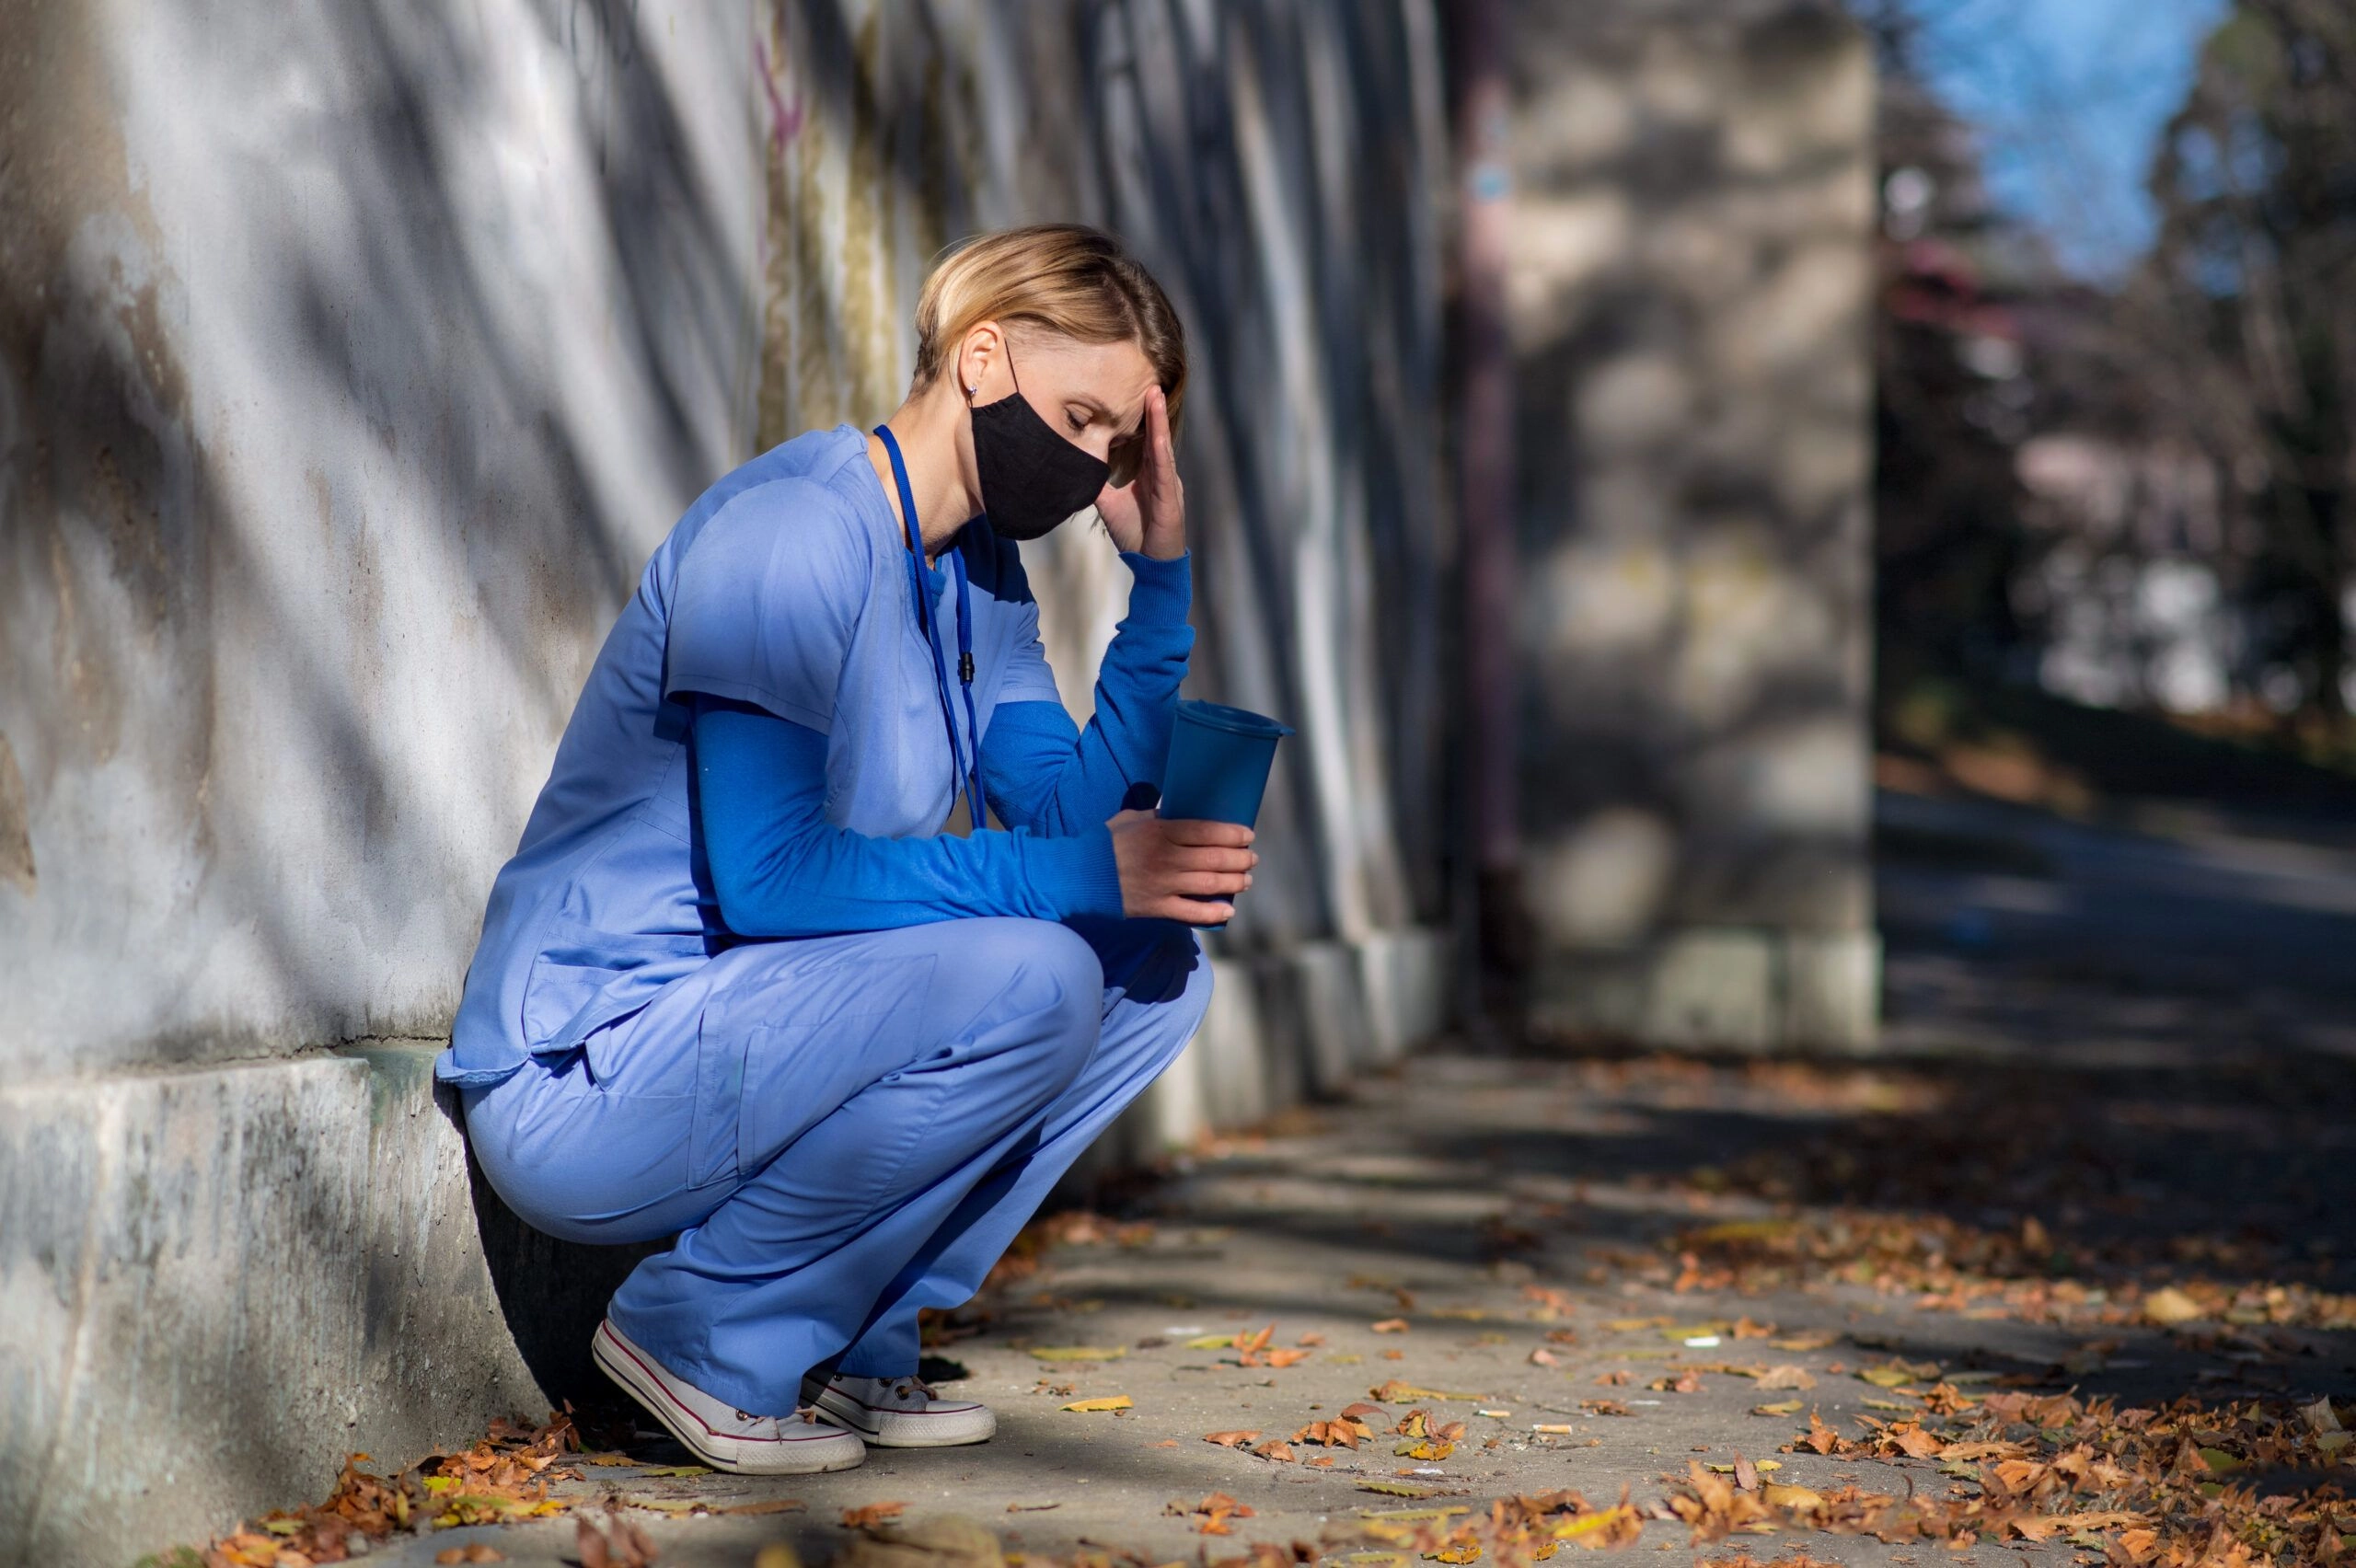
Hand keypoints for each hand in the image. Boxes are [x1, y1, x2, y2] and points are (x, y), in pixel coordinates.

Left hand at [1094, 384, 1183, 559]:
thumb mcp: (1109, 504)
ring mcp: (1168, 485)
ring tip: (1156, 396)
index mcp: (1150, 475)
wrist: (1151, 564)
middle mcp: (1162, 475)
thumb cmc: (1135, 534)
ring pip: (1163, 447)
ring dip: (1159, 421)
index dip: (1143, 418)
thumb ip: (1097, 484)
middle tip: (1150, 383)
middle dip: (1154, 410)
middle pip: (1157, 436)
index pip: (1147, 440)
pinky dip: (1162, 450)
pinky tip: (1158, 434)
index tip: (1136, 394)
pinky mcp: (1170, 498)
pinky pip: (1165, 470)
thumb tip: (1076, 466)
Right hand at [1106, 808, 1254, 922]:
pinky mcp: (1156, 908)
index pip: (1207, 831)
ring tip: (1246, 880)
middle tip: (1252, 858)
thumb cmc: (1105, 843)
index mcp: (1160, 832)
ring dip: (1234, 882)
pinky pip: (1191, 913)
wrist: (1077, 876)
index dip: (1232, 834)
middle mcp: (1166, 859)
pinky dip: (1213, 913)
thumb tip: (1181, 810)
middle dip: (1240, 859)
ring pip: (1209, 885)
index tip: (1247, 835)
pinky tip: (1228, 910)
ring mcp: (1163, 885)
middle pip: (1214, 859)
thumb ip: (1158, 816)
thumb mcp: (1131, 819)